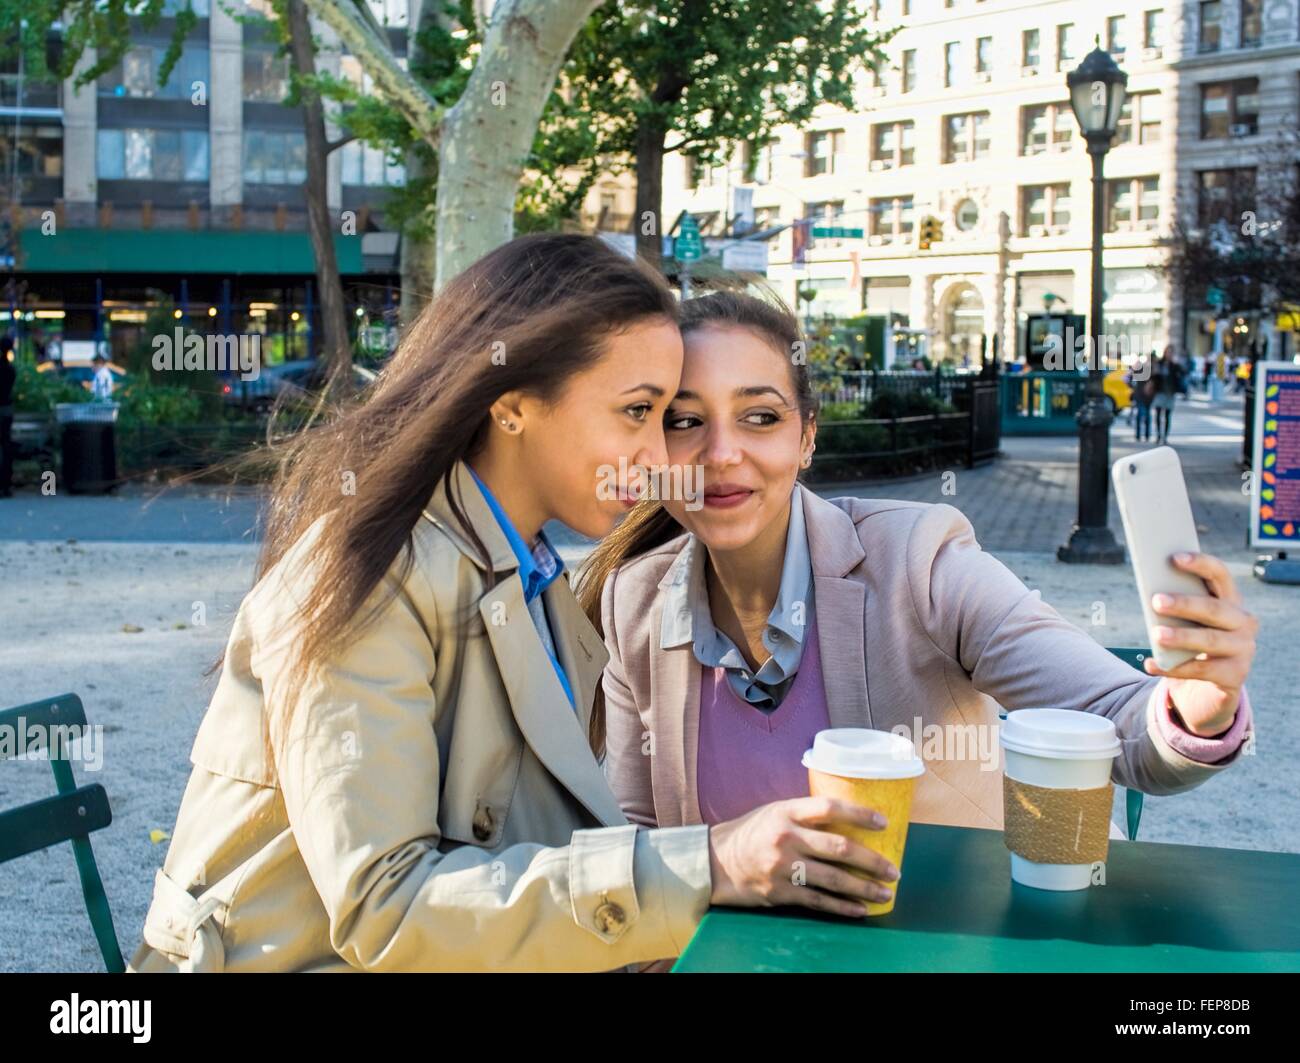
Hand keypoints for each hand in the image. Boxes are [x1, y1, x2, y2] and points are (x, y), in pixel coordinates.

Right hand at [707, 796, 899, 918]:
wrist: (716, 862)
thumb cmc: (752, 833)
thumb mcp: (775, 812)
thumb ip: (806, 815)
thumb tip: (848, 820)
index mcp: (786, 811)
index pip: (829, 808)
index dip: (859, 814)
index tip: (884, 822)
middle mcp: (786, 838)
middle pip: (839, 849)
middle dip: (872, 861)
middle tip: (894, 870)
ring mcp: (782, 867)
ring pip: (833, 879)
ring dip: (864, 888)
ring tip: (885, 893)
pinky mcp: (780, 892)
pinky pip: (818, 902)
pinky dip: (842, 907)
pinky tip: (860, 910)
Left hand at [1143, 551, 1257, 735]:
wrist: (1209, 685)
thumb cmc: (1193, 642)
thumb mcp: (1188, 622)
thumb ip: (1178, 607)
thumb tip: (1151, 594)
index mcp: (1230, 600)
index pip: (1220, 575)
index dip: (1199, 564)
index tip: (1173, 558)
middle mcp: (1243, 622)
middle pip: (1214, 608)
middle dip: (1185, 604)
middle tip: (1156, 601)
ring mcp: (1243, 649)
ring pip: (1210, 640)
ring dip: (1181, 636)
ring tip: (1156, 634)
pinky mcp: (1235, 675)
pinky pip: (1201, 670)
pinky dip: (1173, 668)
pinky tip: (1150, 664)